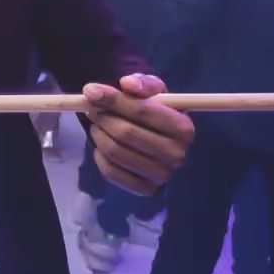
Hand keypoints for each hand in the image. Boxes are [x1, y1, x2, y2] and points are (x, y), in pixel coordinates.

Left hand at [85, 74, 193, 195]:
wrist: (161, 141)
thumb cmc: (157, 113)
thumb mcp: (156, 92)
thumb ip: (143, 83)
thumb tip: (126, 83)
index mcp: (183, 128)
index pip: (142, 111)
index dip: (113, 99)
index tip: (90, 91)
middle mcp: (176, 154)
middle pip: (125, 133)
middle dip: (102, 117)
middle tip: (91, 109)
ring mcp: (162, 176)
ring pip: (115, 151)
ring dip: (98, 134)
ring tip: (97, 125)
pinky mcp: (146, 190)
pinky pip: (111, 172)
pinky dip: (99, 156)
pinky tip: (101, 146)